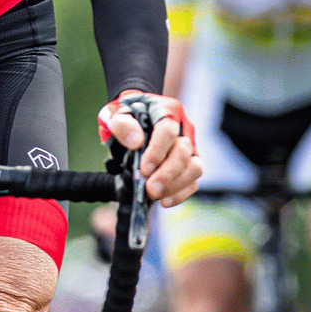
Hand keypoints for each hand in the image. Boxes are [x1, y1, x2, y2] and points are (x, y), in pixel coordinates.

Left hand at [99, 90, 201, 206]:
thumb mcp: (115, 114)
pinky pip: (193, 181)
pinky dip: (181, 194)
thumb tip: (136, 142)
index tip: (145, 168)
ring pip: (195, 167)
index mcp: (165, 111)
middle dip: (167, 173)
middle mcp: (183, 128)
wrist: (133, 120)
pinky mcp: (189, 164)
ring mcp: (189, 147)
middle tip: (150, 188)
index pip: (167, 130)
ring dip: (176, 185)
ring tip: (156, 195)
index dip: (158, 150)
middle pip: (184, 151)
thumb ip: (122, 125)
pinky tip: (164, 200)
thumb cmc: (126, 117)